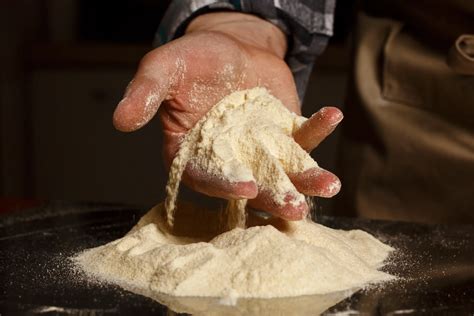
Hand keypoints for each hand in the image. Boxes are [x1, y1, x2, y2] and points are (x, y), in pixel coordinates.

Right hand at [113, 12, 341, 219]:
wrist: (231, 45)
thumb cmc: (194, 59)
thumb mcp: (165, 67)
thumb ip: (145, 92)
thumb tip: (120, 120)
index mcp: (195, 155)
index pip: (207, 178)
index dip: (224, 185)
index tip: (247, 186)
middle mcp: (229, 160)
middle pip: (252, 187)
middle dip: (273, 198)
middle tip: (295, 209)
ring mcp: (262, 150)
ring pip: (283, 173)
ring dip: (305, 180)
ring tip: (327, 183)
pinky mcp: (286, 134)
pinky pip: (304, 138)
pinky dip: (318, 129)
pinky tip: (331, 114)